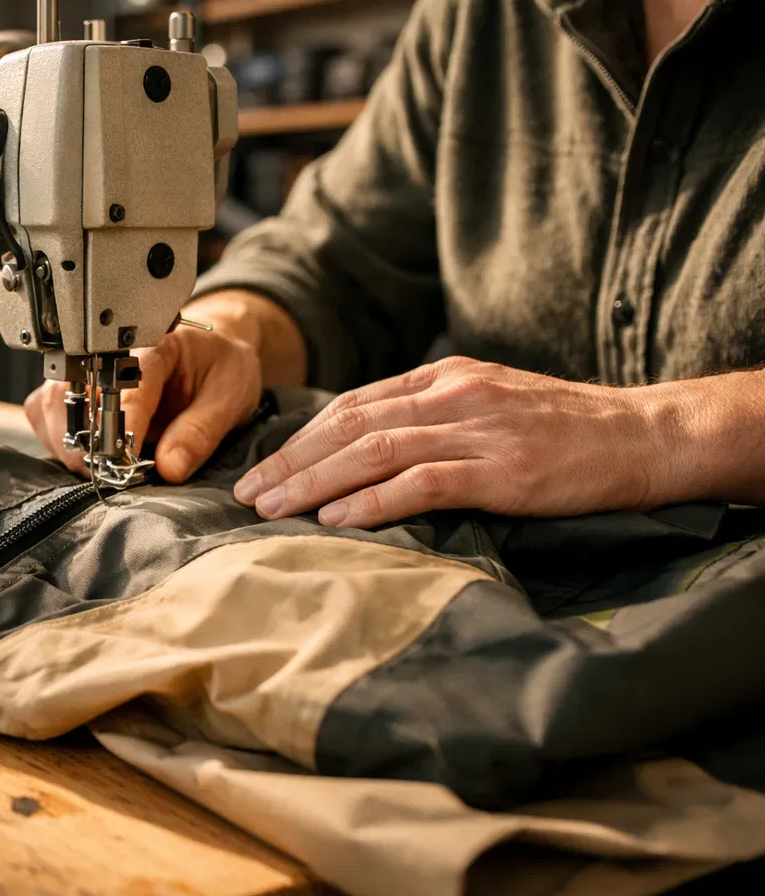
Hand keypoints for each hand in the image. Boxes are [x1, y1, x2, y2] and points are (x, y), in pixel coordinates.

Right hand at [24, 292, 305, 481]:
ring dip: (67, 443)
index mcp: (153, 345)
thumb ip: (200, 432)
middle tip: (108, 472)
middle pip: (70, 393)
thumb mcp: (230, 396)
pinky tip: (82, 454)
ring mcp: (86, 370)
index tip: (124, 460)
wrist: (213, 355)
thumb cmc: (220, 369)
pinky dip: (53, 439)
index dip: (119, 428)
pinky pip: (41, 413)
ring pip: (48, 405)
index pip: (122, 386)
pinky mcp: (73, 389)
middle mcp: (109, 353)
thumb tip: (168, 468)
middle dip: (84, 441)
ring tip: (98, 466)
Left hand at [235, 356, 675, 527]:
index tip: (263, 468)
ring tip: (275, 508)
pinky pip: (422, 482)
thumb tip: (368, 449)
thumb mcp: (491, 404)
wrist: (645, 436)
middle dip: (291, 461)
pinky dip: (373, 501)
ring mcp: (477, 431)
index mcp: (446, 377)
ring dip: (315, 481)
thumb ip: (433, 417)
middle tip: (249, 493)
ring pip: (373, 450)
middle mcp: (453, 396)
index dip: (301, 438)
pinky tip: (337, 519)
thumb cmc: (567, 430)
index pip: (353, 404)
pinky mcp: (502, 471)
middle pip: (349, 425)